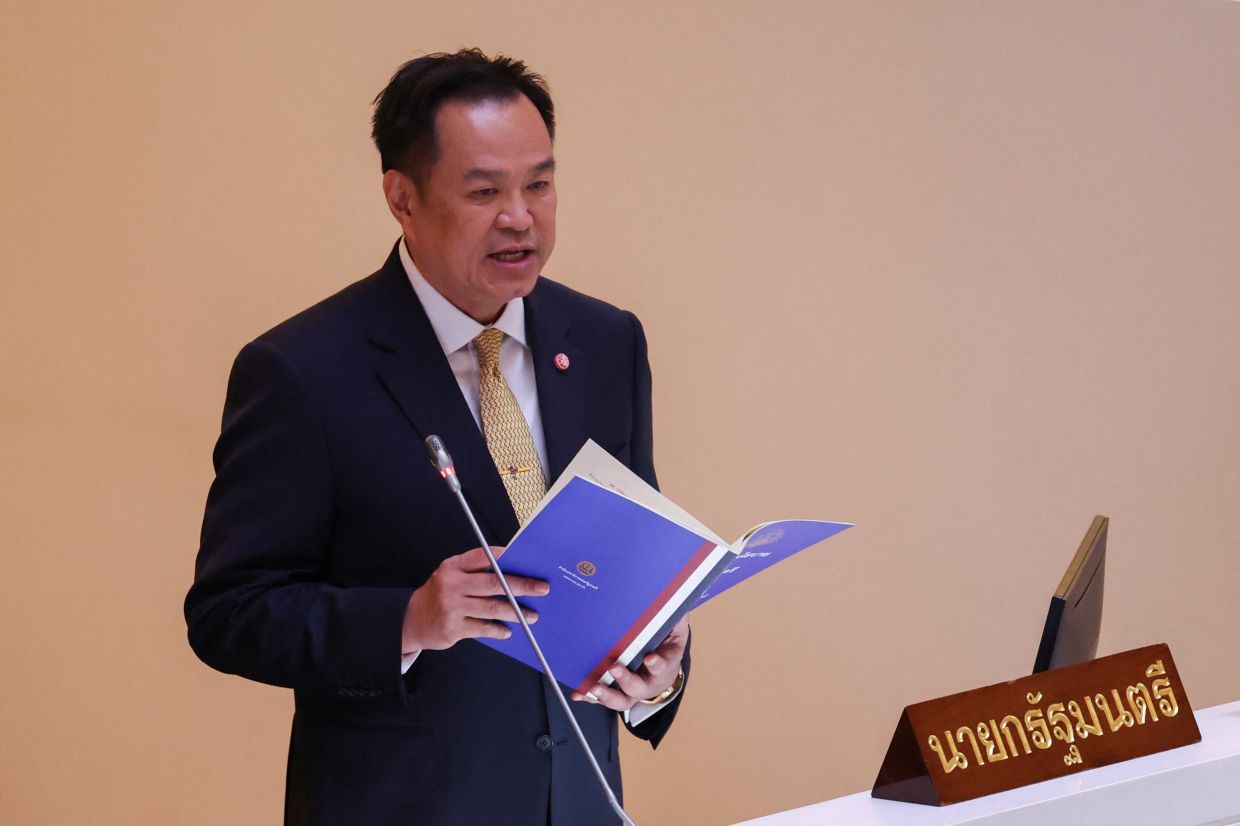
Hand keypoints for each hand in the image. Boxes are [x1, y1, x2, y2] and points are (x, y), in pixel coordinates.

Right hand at [402, 547, 548, 651]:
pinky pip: (484, 628)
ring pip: (492, 608)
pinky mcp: (453, 628)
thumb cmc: (440, 595)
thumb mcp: (451, 575)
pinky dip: (499, 630)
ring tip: (531, 615)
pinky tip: (507, 630)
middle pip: (494, 583)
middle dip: (522, 586)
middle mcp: (451, 584)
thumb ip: (475, 572)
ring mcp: (452, 607)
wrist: (412, 620)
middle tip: (542, 589)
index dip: (506, 556)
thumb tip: (513, 572)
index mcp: (453, 566)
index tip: (528, 559)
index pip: (483, 556)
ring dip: (516, 612)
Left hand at [571, 617, 688, 710]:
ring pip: (621, 699)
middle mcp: (648, 681)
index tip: (650, 658)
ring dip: (607, 694)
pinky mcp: (617, 691)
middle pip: (638, 688)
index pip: (664, 664)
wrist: (664, 668)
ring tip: (594, 686)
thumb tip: (671, 595)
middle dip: (625, 680)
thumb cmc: (666, 645)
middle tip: (614, 668)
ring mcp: (632, 690)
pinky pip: (603, 697)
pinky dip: (590, 697)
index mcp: (665, 663)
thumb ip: (672, 615)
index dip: (657, 663)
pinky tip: (580, 692)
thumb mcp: (674, 628)